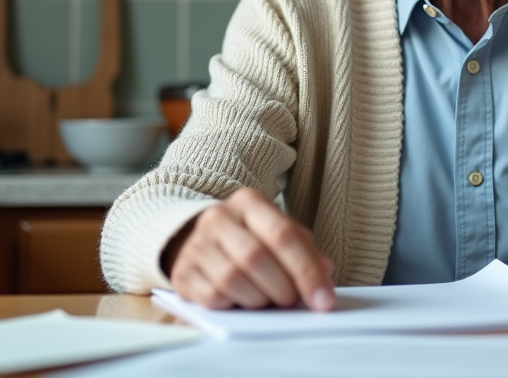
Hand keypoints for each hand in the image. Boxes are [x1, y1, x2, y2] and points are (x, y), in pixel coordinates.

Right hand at [165, 187, 335, 310]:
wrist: (198, 239)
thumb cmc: (247, 237)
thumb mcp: (278, 232)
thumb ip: (304, 248)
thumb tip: (325, 270)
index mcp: (248, 202)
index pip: (282, 234)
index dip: (307, 270)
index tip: (323, 299)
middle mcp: (218, 218)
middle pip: (256, 257)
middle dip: (283, 287)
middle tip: (293, 300)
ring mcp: (196, 245)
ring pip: (232, 279)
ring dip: (259, 299)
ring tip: (268, 300)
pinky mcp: (182, 273)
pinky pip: (212, 296)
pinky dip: (234, 305)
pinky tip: (242, 300)